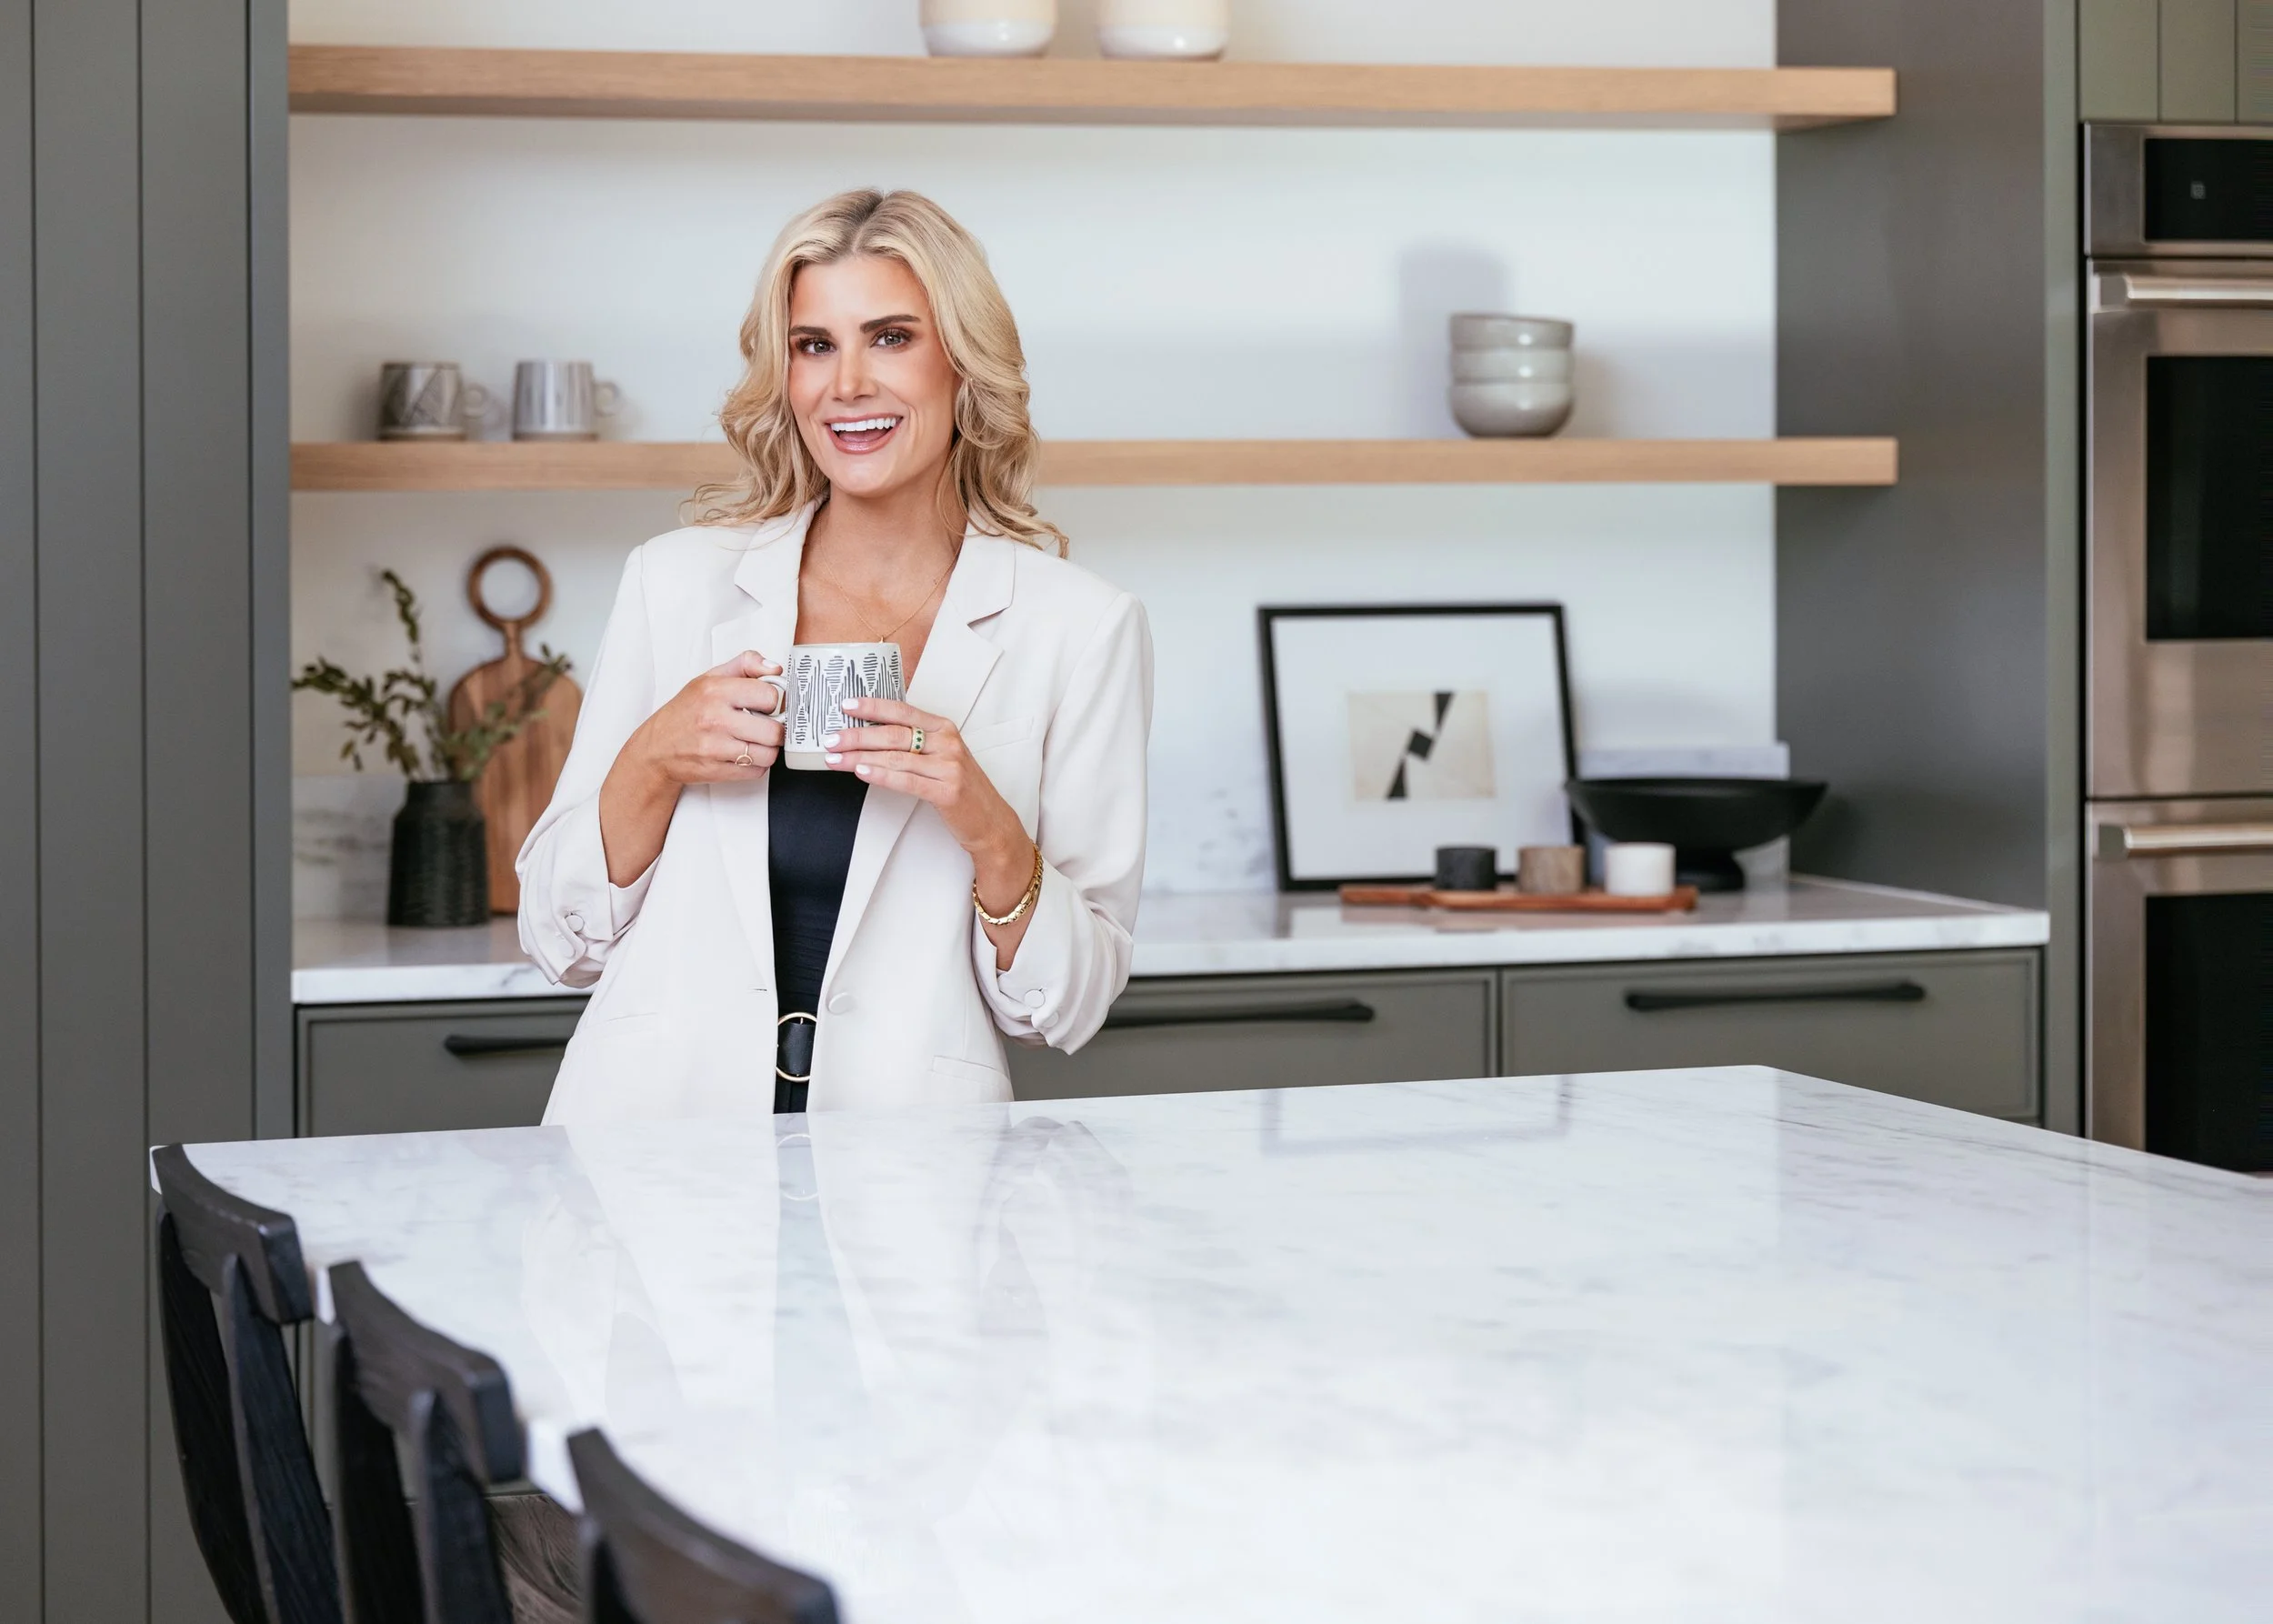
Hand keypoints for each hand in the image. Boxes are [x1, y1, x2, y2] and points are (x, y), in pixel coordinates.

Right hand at [598, 651, 781, 886]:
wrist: (655, 749)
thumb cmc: (684, 713)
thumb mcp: (708, 679)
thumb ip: (743, 665)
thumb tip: (775, 667)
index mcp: (715, 691)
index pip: (770, 695)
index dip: (775, 701)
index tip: (769, 704)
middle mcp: (715, 719)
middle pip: (774, 730)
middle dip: (776, 729)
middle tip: (768, 726)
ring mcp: (715, 747)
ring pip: (768, 753)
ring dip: (768, 749)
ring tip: (756, 741)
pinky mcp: (717, 770)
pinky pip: (757, 771)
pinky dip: (756, 765)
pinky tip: (744, 755)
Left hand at [824, 696, 1035, 928]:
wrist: (990, 821)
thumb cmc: (962, 789)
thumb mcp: (943, 756)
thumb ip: (916, 743)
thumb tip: (871, 735)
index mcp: (945, 728)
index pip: (903, 711)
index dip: (873, 706)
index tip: (846, 705)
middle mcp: (948, 743)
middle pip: (894, 734)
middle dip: (857, 736)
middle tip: (831, 739)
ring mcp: (949, 766)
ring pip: (895, 757)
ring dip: (859, 758)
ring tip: (835, 759)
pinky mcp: (947, 791)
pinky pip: (906, 780)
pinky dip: (880, 775)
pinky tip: (861, 772)